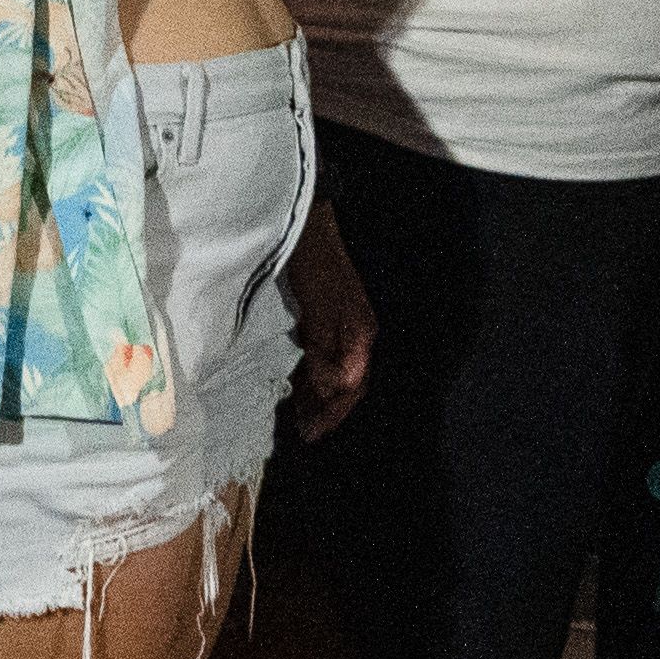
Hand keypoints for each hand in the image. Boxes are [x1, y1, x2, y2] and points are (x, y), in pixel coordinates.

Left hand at [283, 202, 375, 442]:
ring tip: (299, 416)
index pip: (352, 386)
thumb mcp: (319, 309)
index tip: (309, 434)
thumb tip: (333, 387)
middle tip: (304, 433)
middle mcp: (359, 333)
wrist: (308, 224)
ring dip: (321, 395)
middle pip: (349, 383)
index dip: (332, 413)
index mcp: (360, 334)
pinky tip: (299, 381)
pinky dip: (315, 374)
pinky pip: (328, 356)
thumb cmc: (312, 267)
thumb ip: (327, 347)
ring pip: (339, 371)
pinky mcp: (331, 316)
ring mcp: (347, 324)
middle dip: (328, 410)